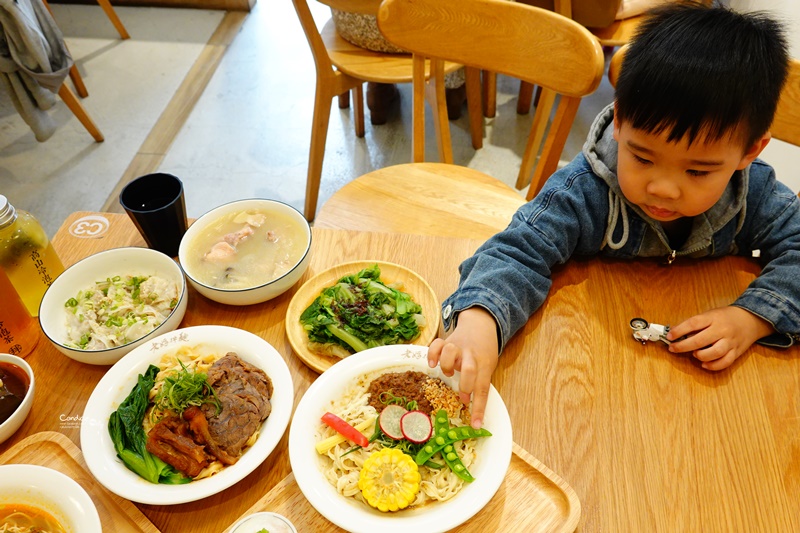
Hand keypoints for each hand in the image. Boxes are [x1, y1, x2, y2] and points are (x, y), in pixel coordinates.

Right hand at [428, 307, 498, 428]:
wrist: (481, 325)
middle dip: (465, 386)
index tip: (476, 425)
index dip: (479, 408)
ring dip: (447, 366)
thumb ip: (479, 381)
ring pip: (451, 353)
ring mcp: (458, 347)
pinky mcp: (446, 341)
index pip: (483, 388)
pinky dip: (432, 354)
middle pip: (470, 369)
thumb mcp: (488, 366)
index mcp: (484, 365)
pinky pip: (436, 345)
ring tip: (448, 373)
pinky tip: (432, 364)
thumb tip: (470, 405)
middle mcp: (471, 356)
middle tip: (463, 396)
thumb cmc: (484, 352)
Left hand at [666, 306, 773, 370]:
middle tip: (673, 348)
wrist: (751, 319)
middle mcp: (722, 330)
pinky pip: (725, 362)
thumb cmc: (725, 317)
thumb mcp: (710, 315)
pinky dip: (713, 366)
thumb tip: (676, 333)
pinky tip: (704, 364)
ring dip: (700, 356)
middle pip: (701, 340)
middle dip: (683, 346)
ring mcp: (731, 342)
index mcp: (714, 318)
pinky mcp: (737, 352)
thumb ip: (696, 324)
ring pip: (715, 352)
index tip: (669, 336)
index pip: (693, 323)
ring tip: (694, 354)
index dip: (679, 331)